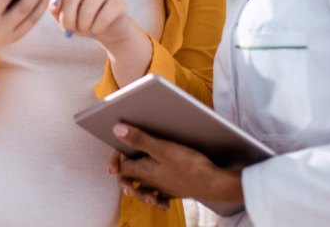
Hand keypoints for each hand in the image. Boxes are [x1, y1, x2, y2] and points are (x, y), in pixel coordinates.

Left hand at [43, 0, 137, 45]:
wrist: (110, 31)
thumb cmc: (84, 21)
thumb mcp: (66, 17)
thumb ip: (56, 9)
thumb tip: (56, 0)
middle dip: (67, 18)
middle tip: (68, 29)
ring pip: (87, 10)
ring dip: (82, 26)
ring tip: (85, 27)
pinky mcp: (118, 0)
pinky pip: (101, 18)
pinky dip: (96, 29)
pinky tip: (98, 28)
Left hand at [108, 123, 243, 208]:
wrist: (213, 184)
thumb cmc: (189, 166)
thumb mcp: (162, 148)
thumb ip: (140, 139)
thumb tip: (117, 130)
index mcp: (145, 171)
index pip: (122, 169)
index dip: (117, 160)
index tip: (119, 151)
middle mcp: (152, 182)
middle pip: (131, 180)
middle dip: (125, 174)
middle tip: (120, 169)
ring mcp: (164, 188)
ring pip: (145, 190)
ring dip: (138, 187)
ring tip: (136, 186)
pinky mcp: (176, 190)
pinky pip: (161, 197)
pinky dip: (157, 198)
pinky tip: (158, 198)